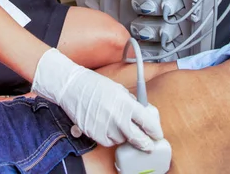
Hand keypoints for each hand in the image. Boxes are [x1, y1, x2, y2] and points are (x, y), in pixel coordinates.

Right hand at [32, 48, 163, 148]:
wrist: (72, 87)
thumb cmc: (95, 85)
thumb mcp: (118, 89)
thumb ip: (131, 102)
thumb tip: (141, 113)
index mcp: (126, 103)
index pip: (147, 122)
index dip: (155, 131)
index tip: (157, 134)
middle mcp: (117, 117)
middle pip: (138, 139)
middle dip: (145, 143)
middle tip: (148, 144)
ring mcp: (105, 127)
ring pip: (121, 140)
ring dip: (122, 135)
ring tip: (115, 123)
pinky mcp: (95, 134)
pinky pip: (108, 142)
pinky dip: (109, 137)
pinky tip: (106, 125)